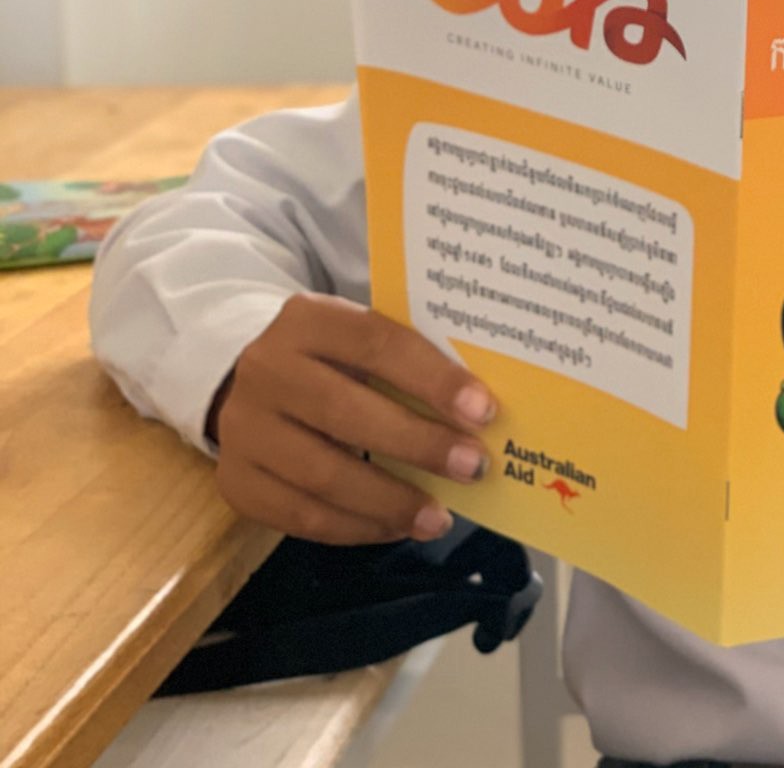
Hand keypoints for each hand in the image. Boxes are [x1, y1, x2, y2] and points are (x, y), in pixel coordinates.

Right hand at [209, 293, 499, 544]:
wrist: (247, 376)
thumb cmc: (331, 357)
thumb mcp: (359, 336)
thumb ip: (407, 359)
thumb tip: (478, 411)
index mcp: (308, 319)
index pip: (376, 344)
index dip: (433, 379)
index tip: (484, 412)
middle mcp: (266, 370)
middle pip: (346, 412)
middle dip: (419, 444)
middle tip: (474, 468)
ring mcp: (243, 429)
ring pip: (321, 474)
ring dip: (390, 501)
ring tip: (441, 518)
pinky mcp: (235, 481)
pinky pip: (299, 516)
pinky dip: (356, 528)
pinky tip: (397, 528)